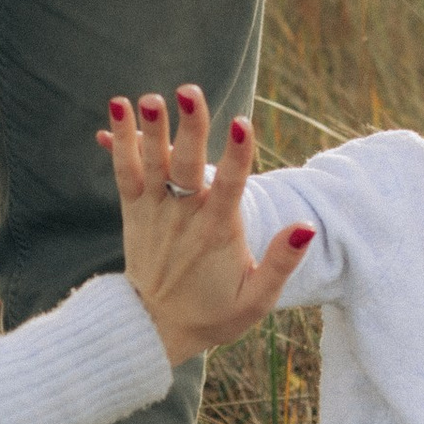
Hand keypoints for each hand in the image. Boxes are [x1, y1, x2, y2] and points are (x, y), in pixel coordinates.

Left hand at [98, 86, 311, 363]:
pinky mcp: (134, 211)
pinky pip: (124, 172)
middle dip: (191, 127)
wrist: (152, 331)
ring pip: (152, 165)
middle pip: (188, 166)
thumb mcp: (257, 299)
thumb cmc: (213, 313)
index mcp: (218, 234)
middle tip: (189, 91)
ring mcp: (155, 212)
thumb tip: (307, 226)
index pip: (230, 188)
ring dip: (150, 129)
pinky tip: (116, 109)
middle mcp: (184, 218)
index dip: (237, 155)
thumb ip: (282, 263)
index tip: (241, 123)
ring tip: (150, 97)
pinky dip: (119, 142)